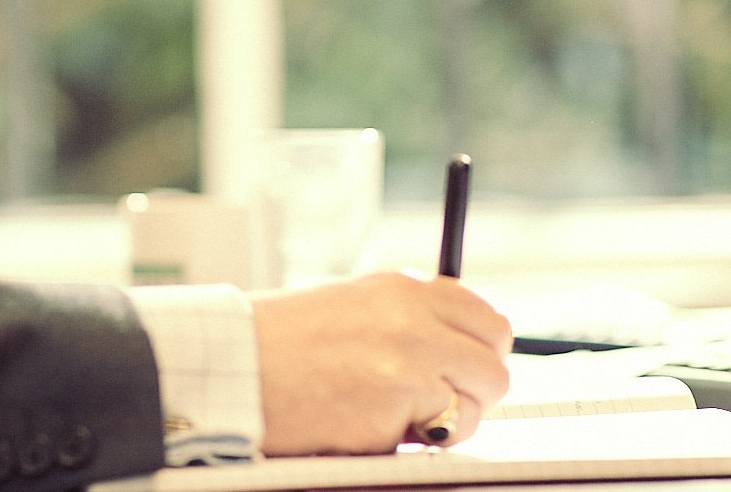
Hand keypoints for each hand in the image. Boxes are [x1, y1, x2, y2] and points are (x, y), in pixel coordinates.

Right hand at [250, 270, 511, 455]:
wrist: (236, 366)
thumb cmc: (283, 343)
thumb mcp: (355, 305)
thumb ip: (409, 319)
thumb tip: (457, 348)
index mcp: (404, 288)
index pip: (486, 316)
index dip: (481, 351)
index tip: (463, 369)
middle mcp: (415, 317)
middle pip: (495, 362)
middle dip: (473, 390)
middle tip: (435, 403)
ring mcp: (410, 359)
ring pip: (478, 402)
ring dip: (449, 420)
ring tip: (399, 418)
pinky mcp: (398, 404)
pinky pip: (443, 434)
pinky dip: (416, 441)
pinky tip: (373, 426)